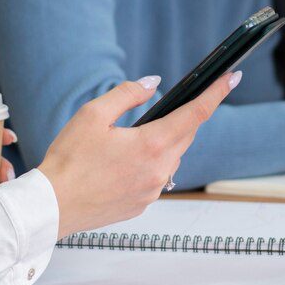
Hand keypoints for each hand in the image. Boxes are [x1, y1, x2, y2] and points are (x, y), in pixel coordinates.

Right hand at [39, 72, 238, 238]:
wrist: (52, 207)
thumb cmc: (68, 160)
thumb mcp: (93, 115)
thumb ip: (127, 94)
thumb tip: (153, 84)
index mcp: (152, 145)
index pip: (196, 114)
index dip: (215, 93)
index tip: (232, 77)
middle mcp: (159, 170)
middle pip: (186, 135)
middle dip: (186, 116)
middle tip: (177, 102)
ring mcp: (152, 191)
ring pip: (171, 157)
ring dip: (165, 141)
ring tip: (138, 134)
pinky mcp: (142, 204)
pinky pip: (156, 176)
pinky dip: (150, 162)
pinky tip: (126, 160)